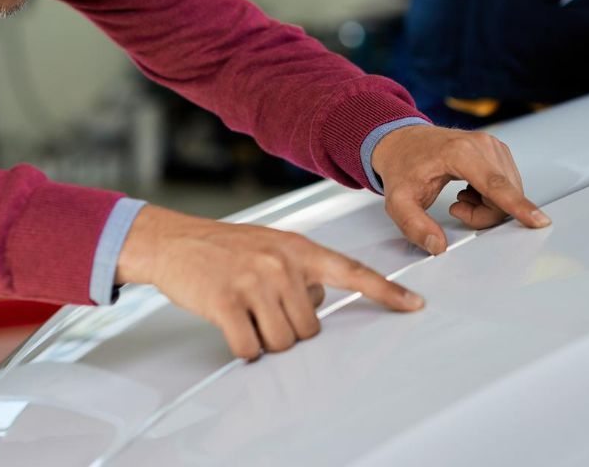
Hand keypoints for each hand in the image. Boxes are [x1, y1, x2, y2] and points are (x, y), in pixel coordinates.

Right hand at [115, 205, 422, 359]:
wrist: (174, 240)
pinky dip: (243, 348)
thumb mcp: (271, 246)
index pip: (352, 271)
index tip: (414, 304)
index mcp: (299, 248)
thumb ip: (302, 271)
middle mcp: (281, 263)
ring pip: (283, 342)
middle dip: (289, 329)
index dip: (386, 291)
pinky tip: (231, 326)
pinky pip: (250, 348)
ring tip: (245, 312)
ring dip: (264, 339)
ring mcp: (255, 282)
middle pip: (311, 328)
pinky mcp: (227, 302)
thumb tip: (319, 304)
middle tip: (263, 308)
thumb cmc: (223, 247)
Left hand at [371, 124, 548, 254]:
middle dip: (483, 214)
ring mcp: (493, 146)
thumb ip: (414, 225)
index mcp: (460, 152)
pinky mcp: (498, 151)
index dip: (518, 206)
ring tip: (460, 198)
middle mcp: (482, 144)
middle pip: (504, 196)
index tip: (539, 220)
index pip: (495, 185)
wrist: (403, 142)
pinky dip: (490, 197)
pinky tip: (469, 191)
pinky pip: (507, 186)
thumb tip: (437, 246)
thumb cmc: (403, 166)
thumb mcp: (397, 200)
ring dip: (487, 207)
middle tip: (456, 208)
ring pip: (509, 193)